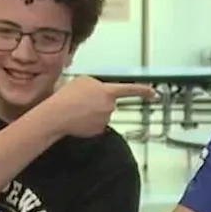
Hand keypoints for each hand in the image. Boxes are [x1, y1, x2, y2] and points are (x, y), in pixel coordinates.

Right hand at [38, 76, 157, 137]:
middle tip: (81, 101)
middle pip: (108, 103)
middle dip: (98, 102)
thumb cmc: (66, 96)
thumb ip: (95, 84)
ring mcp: (105, 120)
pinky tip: (78, 120)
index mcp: (107, 91)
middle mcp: (109, 106)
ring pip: (102, 115)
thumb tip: (99, 90)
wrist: (57, 115)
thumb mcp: (82, 80)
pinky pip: (96, 125)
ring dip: (92, 112)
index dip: (143, 91)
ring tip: (76, 110)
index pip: (129, 90)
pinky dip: (88, 123)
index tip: (153, 93)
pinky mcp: (98, 131)